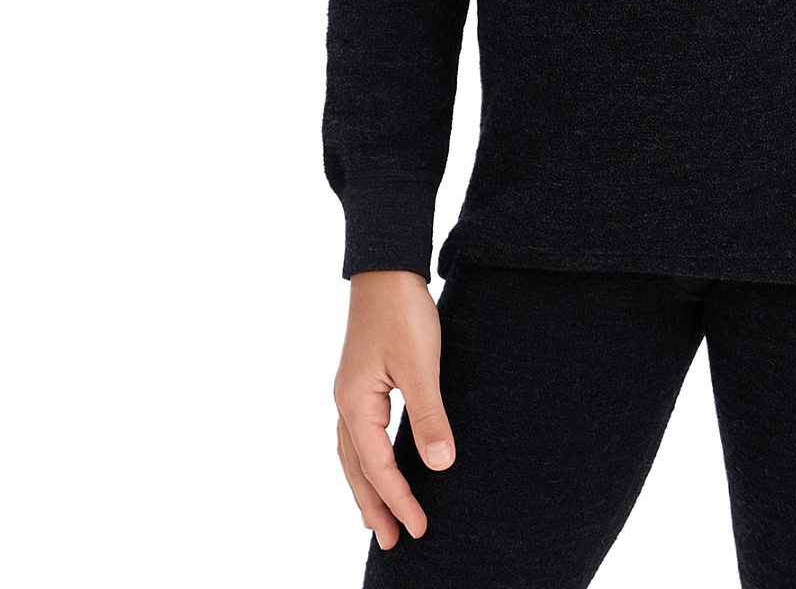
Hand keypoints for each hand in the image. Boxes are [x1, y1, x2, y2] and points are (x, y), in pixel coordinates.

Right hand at [334, 270, 456, 546]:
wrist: (387, 266)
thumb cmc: (402, 311)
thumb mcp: (421, 365)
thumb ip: (429, 415)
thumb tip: (439, 465)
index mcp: (355, 404)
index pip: (378, 467)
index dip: (399, 500)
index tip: (420, 528)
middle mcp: (346, 402)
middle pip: (356, 468)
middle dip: (374, 506)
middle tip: (392, 541)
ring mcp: (350, 391)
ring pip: (353, 453)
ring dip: (366, 486)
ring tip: (377, 516)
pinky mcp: (361, 379)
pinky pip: (358, 433)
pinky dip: (366, 458)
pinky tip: (379, 461)